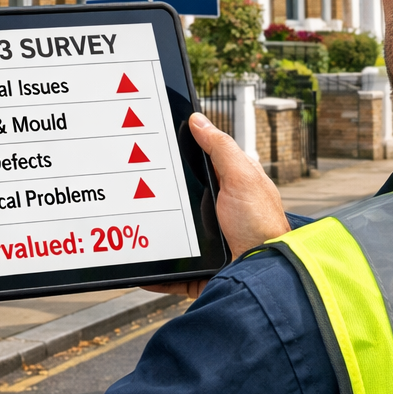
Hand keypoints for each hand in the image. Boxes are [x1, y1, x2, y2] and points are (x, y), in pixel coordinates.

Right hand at [144, 113, 289, 299]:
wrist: (263, 273)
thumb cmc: (262, 225)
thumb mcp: (242, 177)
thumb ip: (220, 148)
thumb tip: (198, 120)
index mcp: (228, 186)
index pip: (197, 164)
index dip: (176, 157)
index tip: (148, 150)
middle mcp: (216, 211)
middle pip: (178, 198)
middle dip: (154, 195)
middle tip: (129, 187)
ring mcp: (205, 240)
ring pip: (170, 230)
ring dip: (153, 230)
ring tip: (129, 222)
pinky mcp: (198, 266)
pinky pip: (170, 267)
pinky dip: (154, 269)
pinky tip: (138, 260)